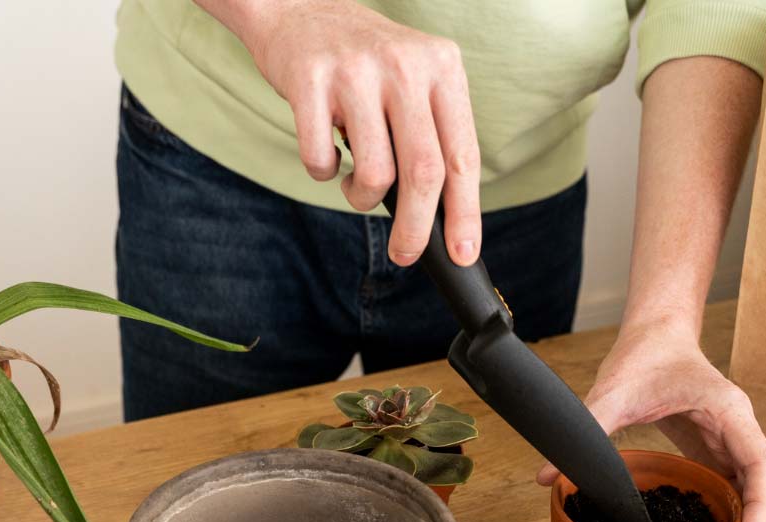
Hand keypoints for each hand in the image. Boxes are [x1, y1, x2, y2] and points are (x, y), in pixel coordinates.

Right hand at [218, 0, 480, 265]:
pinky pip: (321, 159)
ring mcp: (355, 71)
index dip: (465, 211)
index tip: (463, 252)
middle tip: (405, 253)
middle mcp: (405, 65)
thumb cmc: (364, 63)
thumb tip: (444, 216)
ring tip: (356, 185)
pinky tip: (326, 153)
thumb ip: (432, 133)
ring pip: (374, 172)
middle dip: (417, 228)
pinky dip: (324, 172)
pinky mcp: (309, 81)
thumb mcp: (414, 79)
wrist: (300, 10)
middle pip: (424, 172)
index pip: (462, 155)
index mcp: (442, 67)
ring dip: (362, 197)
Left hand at [537, 319, 765, 521]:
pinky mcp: (714, 452)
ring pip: (751, 498)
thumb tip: (546, 477)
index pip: (762, 469)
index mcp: (730, 414)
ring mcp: (731, 444)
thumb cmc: (643, 355)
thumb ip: (586, 429)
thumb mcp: (612, 391)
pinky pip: (728, 492)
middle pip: (765, 494)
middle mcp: (740, 431)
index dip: (759, 511)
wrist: (655, 332)